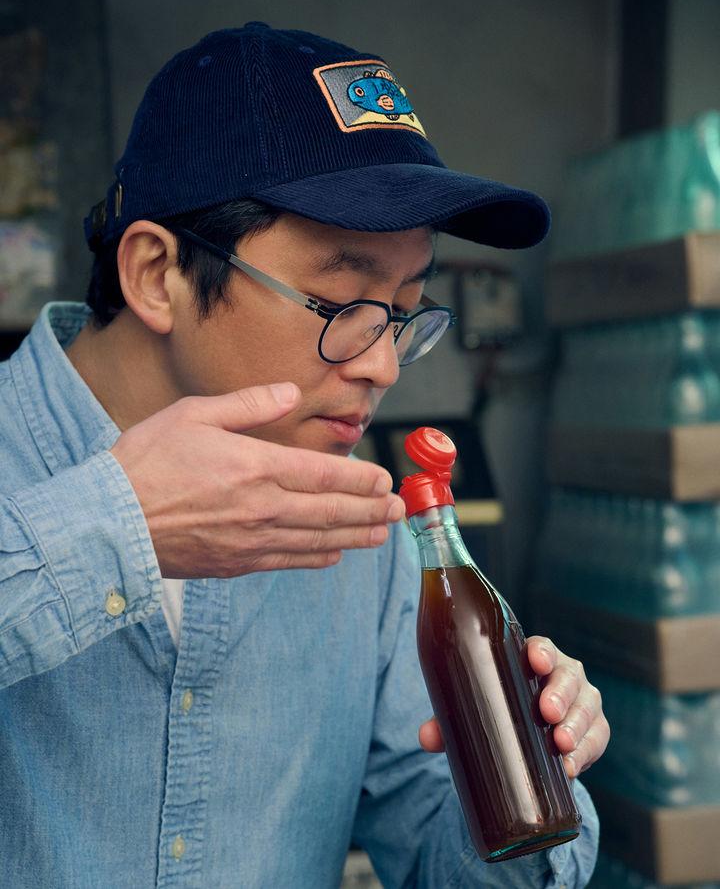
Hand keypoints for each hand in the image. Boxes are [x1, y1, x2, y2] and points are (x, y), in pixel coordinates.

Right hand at [110, 382, 403, 577]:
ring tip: (383, 535)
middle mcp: (262, 507)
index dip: (361, 479)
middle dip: (371, 510)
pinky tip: (335, 555)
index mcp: (255, 466)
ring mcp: (251, 541)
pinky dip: (318, 558)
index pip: (324, 474)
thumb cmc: (145, 463)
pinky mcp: (236, 564)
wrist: (107, 524)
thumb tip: (289, 391)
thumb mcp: (193, 414)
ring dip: (356, 537)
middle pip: (331, 511)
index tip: (385, 480)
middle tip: (400, 511)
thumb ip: (247, 404)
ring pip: (318, 541)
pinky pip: (289, 562)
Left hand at [418, 636, 609, 779]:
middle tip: (547, 712)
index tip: (536, 661)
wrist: (530, 739)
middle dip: (560, 693)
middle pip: (568, 676)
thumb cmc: (501, 707)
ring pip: (586, 706)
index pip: (542, 648)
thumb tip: (427, 737)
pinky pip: (596, 738)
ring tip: (561, 744)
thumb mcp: (477, 708)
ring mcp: (583, 701)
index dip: (541, 652)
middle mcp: (563, 674)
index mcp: (534, 659)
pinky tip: (571, 766)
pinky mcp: (594, 730)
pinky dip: (586, 751)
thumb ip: (450, 719)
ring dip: (576, 725)